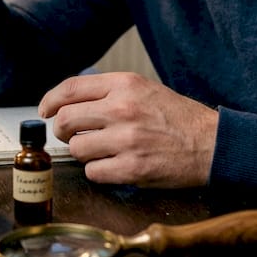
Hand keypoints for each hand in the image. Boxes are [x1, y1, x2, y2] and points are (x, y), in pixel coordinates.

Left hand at [38, 72, 217, 188]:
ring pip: (77, 149)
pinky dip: (99, 172)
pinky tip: (114, 166)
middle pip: (65, 120)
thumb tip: (69, 102)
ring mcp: (127, 139)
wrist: (212, 143)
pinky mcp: (132, 168)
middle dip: (62, 131)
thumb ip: (109, 92)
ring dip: (84, 154)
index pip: (70, 88)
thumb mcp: (145, 89)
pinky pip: (93, 172)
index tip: (44, 111)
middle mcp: (122, 108)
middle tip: (71, 136)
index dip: (50, 101)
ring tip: (103, 151)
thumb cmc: (178, 118)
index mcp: (124, 84)